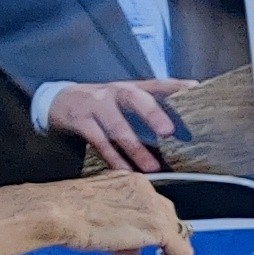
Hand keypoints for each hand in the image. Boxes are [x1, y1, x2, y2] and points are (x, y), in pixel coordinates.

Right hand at [33, 172, 194, 254]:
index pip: (150, 206)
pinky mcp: (157, 227)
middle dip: (167, 244)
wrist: (53, 213)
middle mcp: (143, 189)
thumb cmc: (59, 214)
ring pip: (176, 236)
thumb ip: (117, 230)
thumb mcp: (94, 219)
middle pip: (168, 219)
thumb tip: (130, 248)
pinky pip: (179, 252)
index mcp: (127, 182)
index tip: (153, 245)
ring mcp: (152, 207)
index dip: (153, 230)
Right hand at [43, 79, 193, 173]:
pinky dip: (113, 158)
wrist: (59, 100)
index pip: (156, 83)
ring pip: (116, 127)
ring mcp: (95, 105)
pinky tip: (126, 171)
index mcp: (130, 87)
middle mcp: (114, 92)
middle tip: (167, 131)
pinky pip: (99, 142)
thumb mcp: (126, 97)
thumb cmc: (103, 103)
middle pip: (134, 99)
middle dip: (151, 113)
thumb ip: (154, 101)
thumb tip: (189, 106)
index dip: (175, 85)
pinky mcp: (80, 121)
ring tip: (152, 167)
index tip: (194, 88)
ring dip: (135, 148)